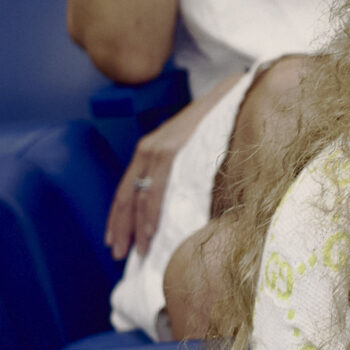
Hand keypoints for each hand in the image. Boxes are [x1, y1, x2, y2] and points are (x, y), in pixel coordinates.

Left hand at [108, 77, 230, 259]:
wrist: (235, 95)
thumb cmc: (220, 124)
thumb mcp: (192, 149)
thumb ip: (182, 171)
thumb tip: (180, 203)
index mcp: (150, 150)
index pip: (126, 189)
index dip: (118, 217)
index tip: (113, 239)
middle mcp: (148, 149)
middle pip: (125, 195)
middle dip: (120, 227)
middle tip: (118, 254)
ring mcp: (158, 150)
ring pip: (139, 195)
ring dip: (137, 226)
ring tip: (138, 250)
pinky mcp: (171, 151)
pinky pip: (156, 188)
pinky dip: (151, 212)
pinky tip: (149, 230)